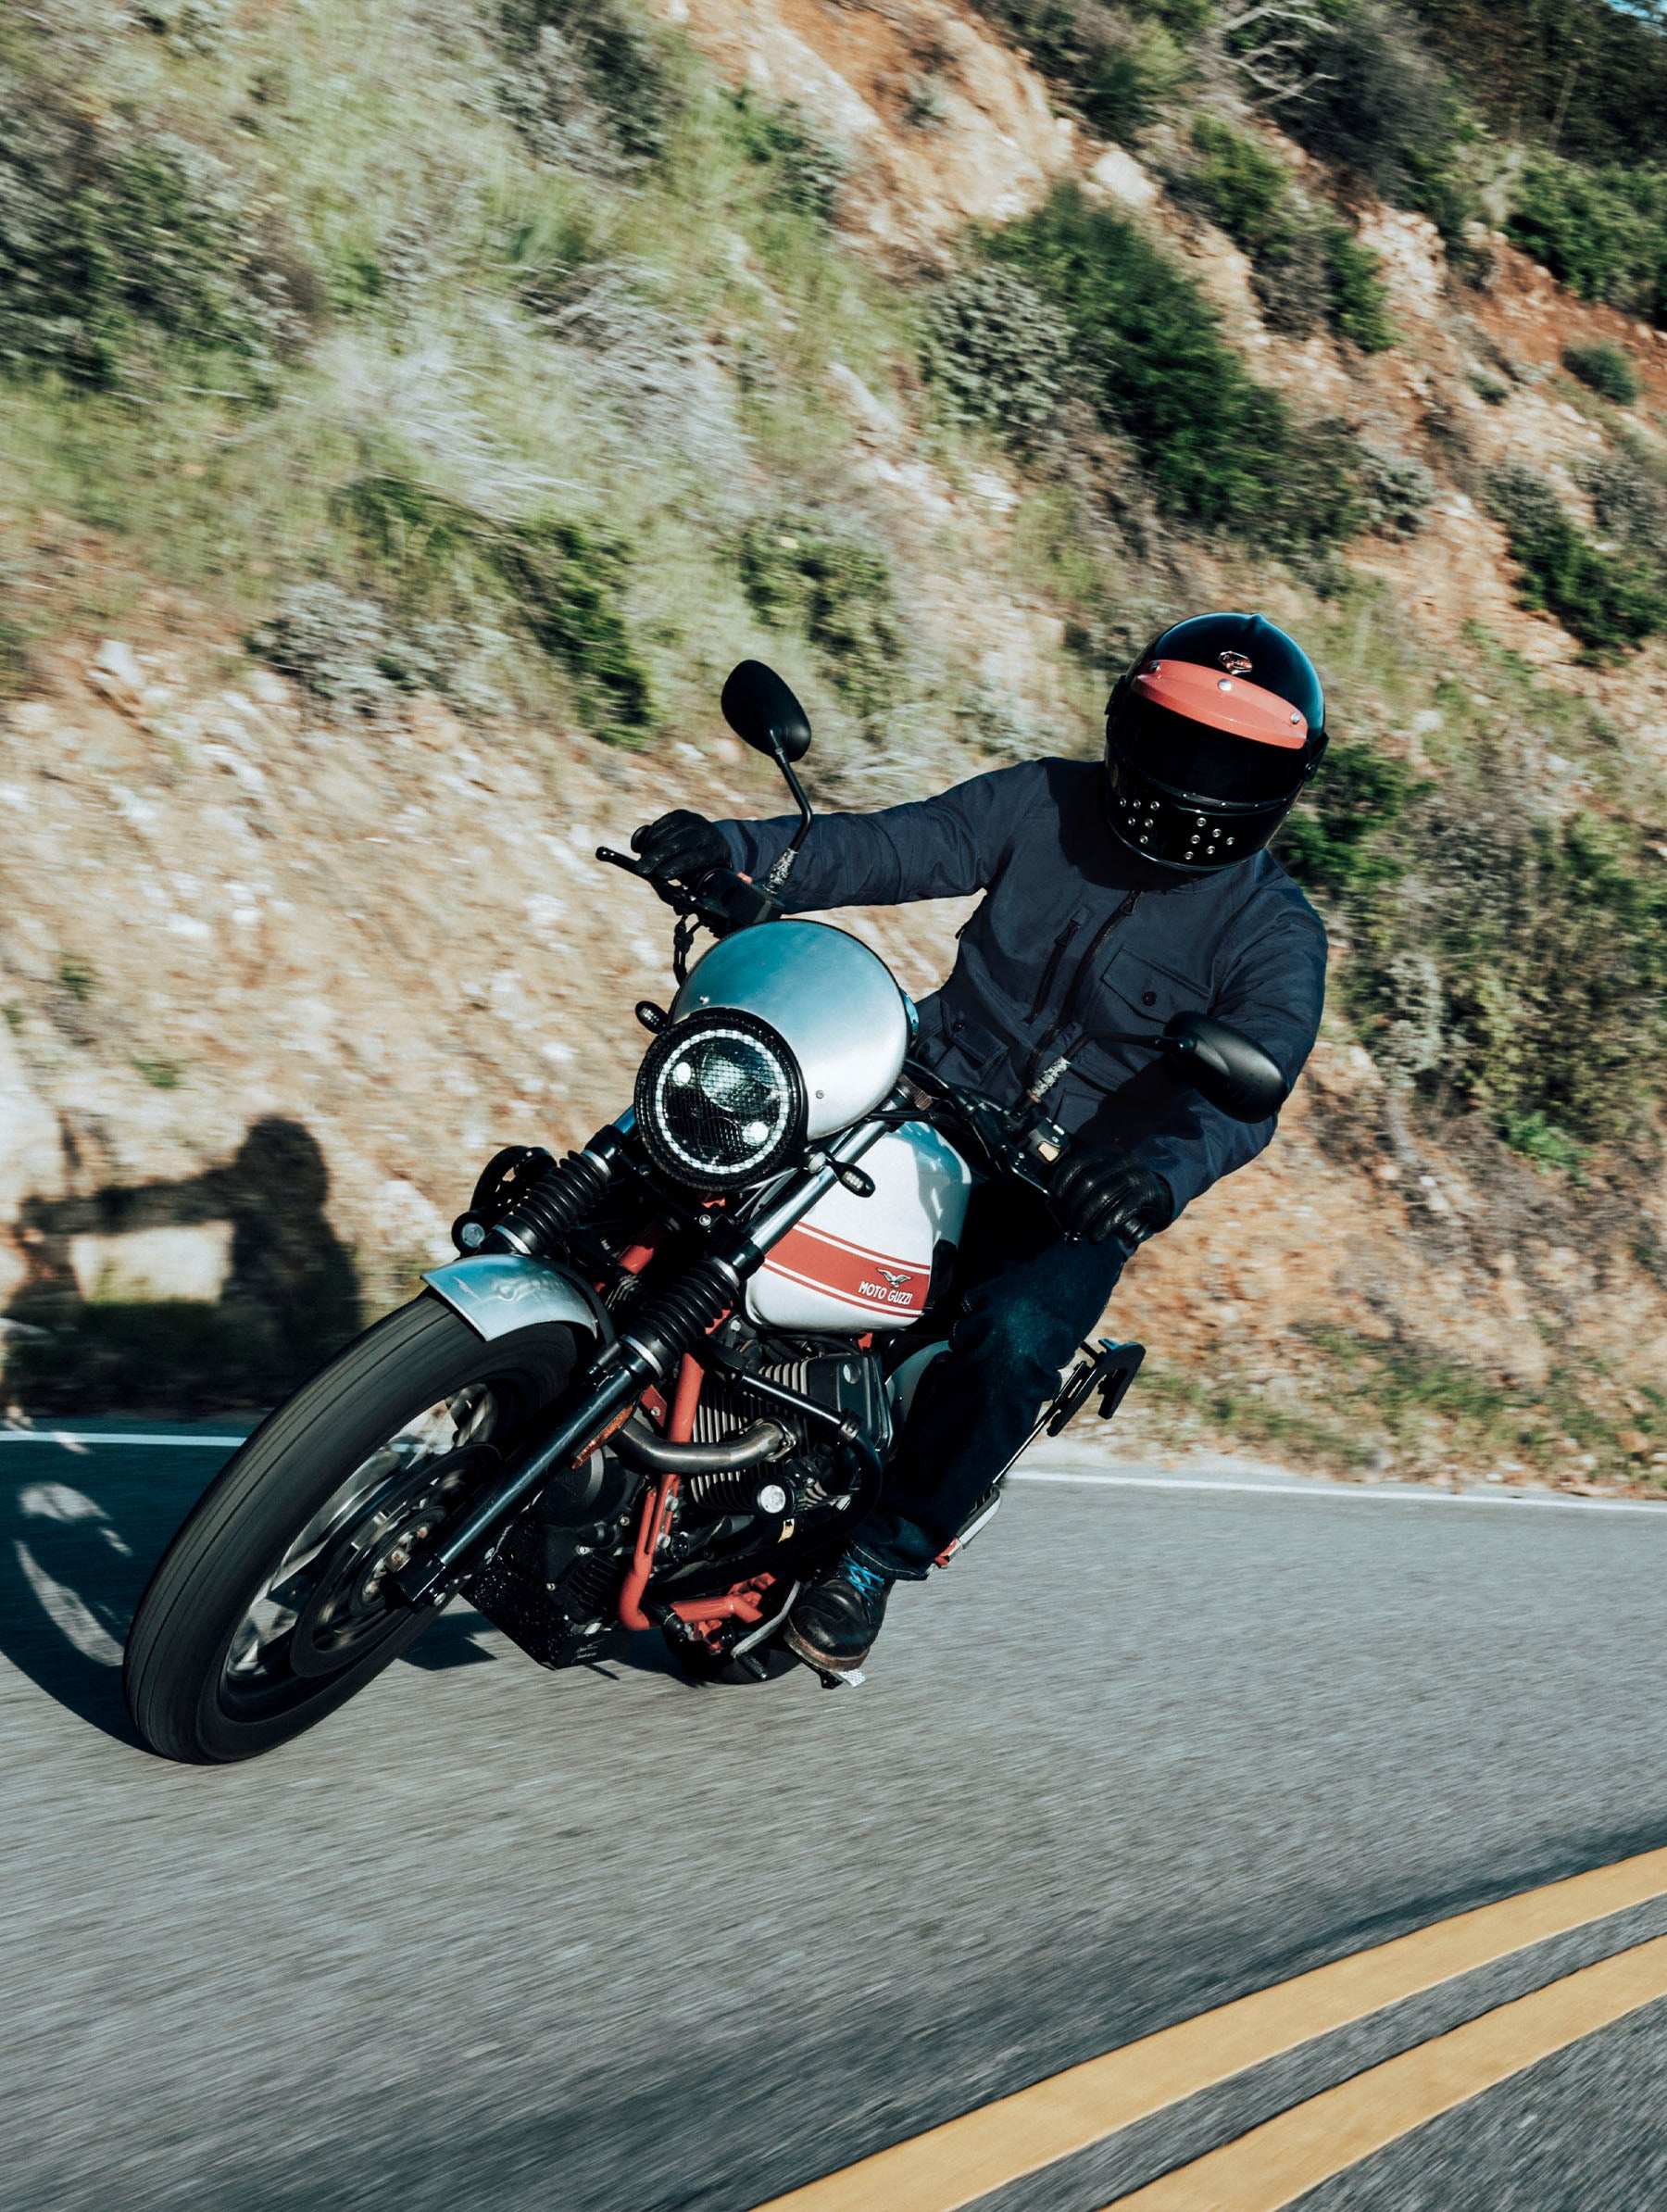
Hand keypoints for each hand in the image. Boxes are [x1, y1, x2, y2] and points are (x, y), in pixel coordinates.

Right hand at [630, 809, 728, 884]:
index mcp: (715, 851)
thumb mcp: (704, 880)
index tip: (661, 875)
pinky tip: (641, 850)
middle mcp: (704, 832)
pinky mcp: (679, 815)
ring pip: (663, 833)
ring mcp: (691, 820)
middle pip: (676, 843)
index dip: (677, 866)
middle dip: (655, 857)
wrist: (716, 842)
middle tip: (641, 870)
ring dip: (648, 850)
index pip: (695, 857)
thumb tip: (679, 909)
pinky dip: (646, 839)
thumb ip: (689, 891)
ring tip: (643, 864)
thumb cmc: (707, 868)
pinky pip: (657, 826)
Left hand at [1050, 1146, 1171, 1247]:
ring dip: (1086, 1217)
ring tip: (1079, 1232)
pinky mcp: (1147, 1191)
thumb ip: (1084, 1186)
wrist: (1158, 1192)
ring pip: (1103, 1196)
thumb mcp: (1103, 1180)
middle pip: (1088, 1181)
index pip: (1077, 1163)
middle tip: (1068, 1222)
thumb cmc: (1121, 1191)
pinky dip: (1105, 1226)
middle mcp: (1120, 1160)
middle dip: (1073, 1205)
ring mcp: (1135, 1174)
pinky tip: (1097, 1236)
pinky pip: (1122, 1209)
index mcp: (1104, 1153)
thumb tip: (1056, 1205)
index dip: (1061, 1181)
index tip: (1053, 1198)